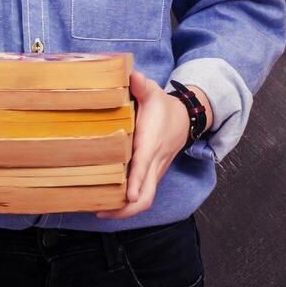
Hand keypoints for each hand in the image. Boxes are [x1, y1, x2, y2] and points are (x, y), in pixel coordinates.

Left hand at [93, 71, 189, 218]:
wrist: (185, 118)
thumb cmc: (163, 107)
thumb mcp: (153, 93)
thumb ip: (141, 86)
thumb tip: (132, 76)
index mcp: (151, 144)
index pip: (144, 167)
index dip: (136, 182)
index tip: (128, 196)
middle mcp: (154, 163)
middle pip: (146, 196)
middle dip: (126, 210)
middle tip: (101, 211)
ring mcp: (154, 172)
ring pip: (145, 200)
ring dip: (124, 210)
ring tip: (100, 210)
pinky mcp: (152, 175)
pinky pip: (143, 195)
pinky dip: (128, 204)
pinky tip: (109, 202)